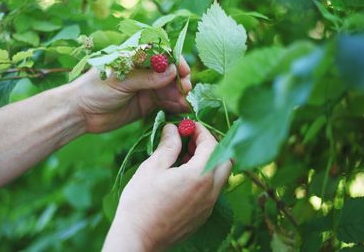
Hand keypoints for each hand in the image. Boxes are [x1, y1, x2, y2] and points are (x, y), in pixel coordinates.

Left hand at [70, 57, 190, 132]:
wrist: (80, 113)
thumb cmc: (95, 89)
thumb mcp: (120, 81)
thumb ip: (146, 77)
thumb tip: (172, 71)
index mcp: (135, 58)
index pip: (160, 53)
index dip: (175, 60)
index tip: (183, 70)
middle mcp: (143, 71)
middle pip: (169, 71)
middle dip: (180, 79)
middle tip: (186, 89)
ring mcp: (146, 88)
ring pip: (169, 88)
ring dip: (179, 94)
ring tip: (185, 103)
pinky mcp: (147, 104)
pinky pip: (165, 102)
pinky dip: (175, 105)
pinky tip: (182, 109)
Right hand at [102, 123, 231, 251]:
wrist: (138, 238)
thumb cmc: (141, 202)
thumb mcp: (153, 168)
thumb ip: (168, 146)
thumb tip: (174, 129)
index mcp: (200, 176)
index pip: (212, 145)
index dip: (201, 131)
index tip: (188, 126)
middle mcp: (211, 191)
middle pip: (225, 160)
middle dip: (210, 146)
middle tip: (190, 141)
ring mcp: (209, 206)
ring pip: (220, 176)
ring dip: (208, 161)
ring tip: (183, 158)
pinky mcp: (203, 216)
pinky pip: (212, 190)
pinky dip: (204, 177)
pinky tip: (182, 177)